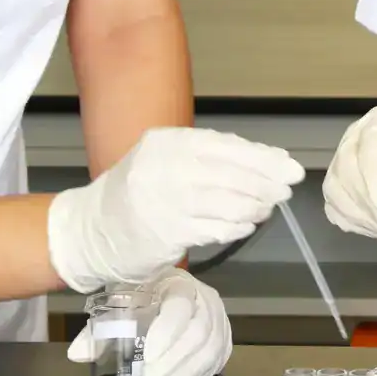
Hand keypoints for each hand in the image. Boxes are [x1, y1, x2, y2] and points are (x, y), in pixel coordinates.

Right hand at [48, 127, 303, 292]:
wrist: (89, 231)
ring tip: (268, 207)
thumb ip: (207, 161)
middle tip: (288, 188)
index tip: (288, 165)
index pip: (225, 145)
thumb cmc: (136, 195)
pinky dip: (235, 226)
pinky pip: (212, 228)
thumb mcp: (164, 163)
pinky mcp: (165, 233)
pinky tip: (247, 225)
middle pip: (230, 172)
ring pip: (225, 201)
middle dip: (265, 181)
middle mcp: (164, 166)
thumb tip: (263, 165)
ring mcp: (163, 201)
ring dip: (254, 206)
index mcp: (167, 142)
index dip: (262, 156)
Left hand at [66, 269, 231, 375]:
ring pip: (211, 349)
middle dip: (174, 361)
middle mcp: (206, 298)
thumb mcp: (120, 302)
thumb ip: (99, 327)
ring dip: (185, 372)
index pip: (180, 308)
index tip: (147, 357)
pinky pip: (218, 360)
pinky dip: (197, 375)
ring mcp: (219, 319)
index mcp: (179, 283)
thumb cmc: (143, 295)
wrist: (165, 289)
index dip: (166, 334)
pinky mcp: (223, 339)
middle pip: (199, 334)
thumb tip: (77, 353)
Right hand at [321, 106, 376, 243]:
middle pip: (346, 168)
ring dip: (362, 215)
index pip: (370, 145)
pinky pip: (334, 209)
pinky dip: (355, 223)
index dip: (374, 176)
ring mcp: (344, 166)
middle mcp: (357, 140)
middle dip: (369, 202)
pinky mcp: (340, 192)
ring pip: (335, 190)